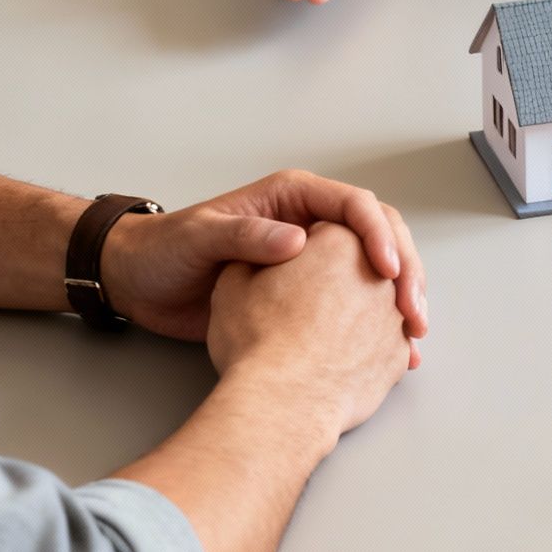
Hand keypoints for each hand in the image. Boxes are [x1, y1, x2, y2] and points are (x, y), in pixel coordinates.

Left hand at [101, 170, 428, 365]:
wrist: (139, 285)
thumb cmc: (164, 251)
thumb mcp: (200, 237)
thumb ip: (246, 236)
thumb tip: (297, 240)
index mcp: (292, 199)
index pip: (354, 206)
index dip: (378, 236)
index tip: (388, 272)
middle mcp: (311, 225)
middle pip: (380, 237)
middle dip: (405, 273)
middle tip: (412, 311)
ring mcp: (314, 262)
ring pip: (375, 274)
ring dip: (399, 302)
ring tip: (412, 335)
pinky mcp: (308, 297)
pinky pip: (356, 306)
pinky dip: (377, 327)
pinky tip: (393, 352)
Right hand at [207, 223, 411, 441]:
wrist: (281, 404)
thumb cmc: (256, 340)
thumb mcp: (235, 281)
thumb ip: (257, 254)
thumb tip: (272, 251)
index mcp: (338, 239)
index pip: (331, 230)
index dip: (311, 246)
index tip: (297, 266)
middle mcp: (376, 272)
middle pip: (364, 263)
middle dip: (344, 275)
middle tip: (319, 298)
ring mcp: (392, 316)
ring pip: (383, 304)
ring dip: (364, 311)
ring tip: (330, 333)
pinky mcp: (397, 355)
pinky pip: (388, 343)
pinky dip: (371, 347)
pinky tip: (346, 360)